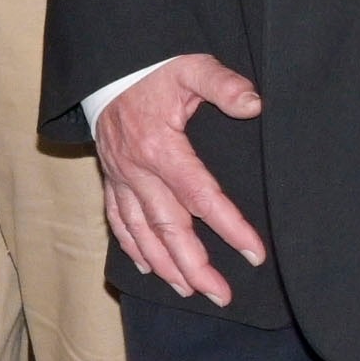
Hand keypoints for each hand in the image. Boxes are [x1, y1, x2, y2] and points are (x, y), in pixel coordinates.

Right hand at [91, 54, 270, 303]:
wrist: (105, 66)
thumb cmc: (152, 68)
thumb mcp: (190, 68)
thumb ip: (222, 85)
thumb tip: (254, 104)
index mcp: (160, 148)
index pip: (200, 197)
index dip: (229, 227)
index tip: (253, 253)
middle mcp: (137, 171)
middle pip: (168, 228)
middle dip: (195, 265)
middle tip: (221, 294)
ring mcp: (120, 178)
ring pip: (141, 232)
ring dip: (164, 266)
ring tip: (189, 290)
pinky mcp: (111, 178)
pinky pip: (117, 220)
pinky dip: (132, 247)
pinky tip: (148, 268)